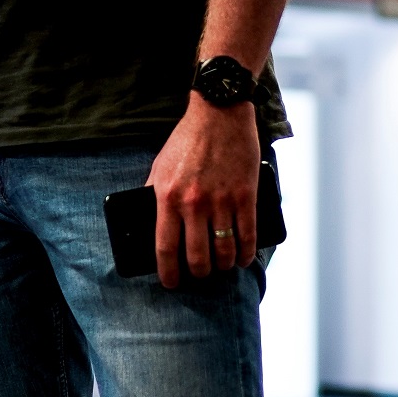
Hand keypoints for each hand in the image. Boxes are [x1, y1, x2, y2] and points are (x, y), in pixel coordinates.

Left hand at [148, 97, 258, 288]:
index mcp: (167, 197)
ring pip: (224, 251)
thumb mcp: (159, 167)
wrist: (219, 113)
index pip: (165, 248)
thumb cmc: (186, 140)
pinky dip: (246, 254)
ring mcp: (222, 201)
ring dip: (223, 266)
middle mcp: (194, 203)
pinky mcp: (245, 195)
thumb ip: (154, 195)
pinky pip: (247, 236)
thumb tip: (150, 225)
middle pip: (197, 257)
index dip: (168, 273)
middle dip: (199, 273)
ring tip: (221, 266)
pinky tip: (242, 259)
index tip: (171, 283)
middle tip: (199, 275)